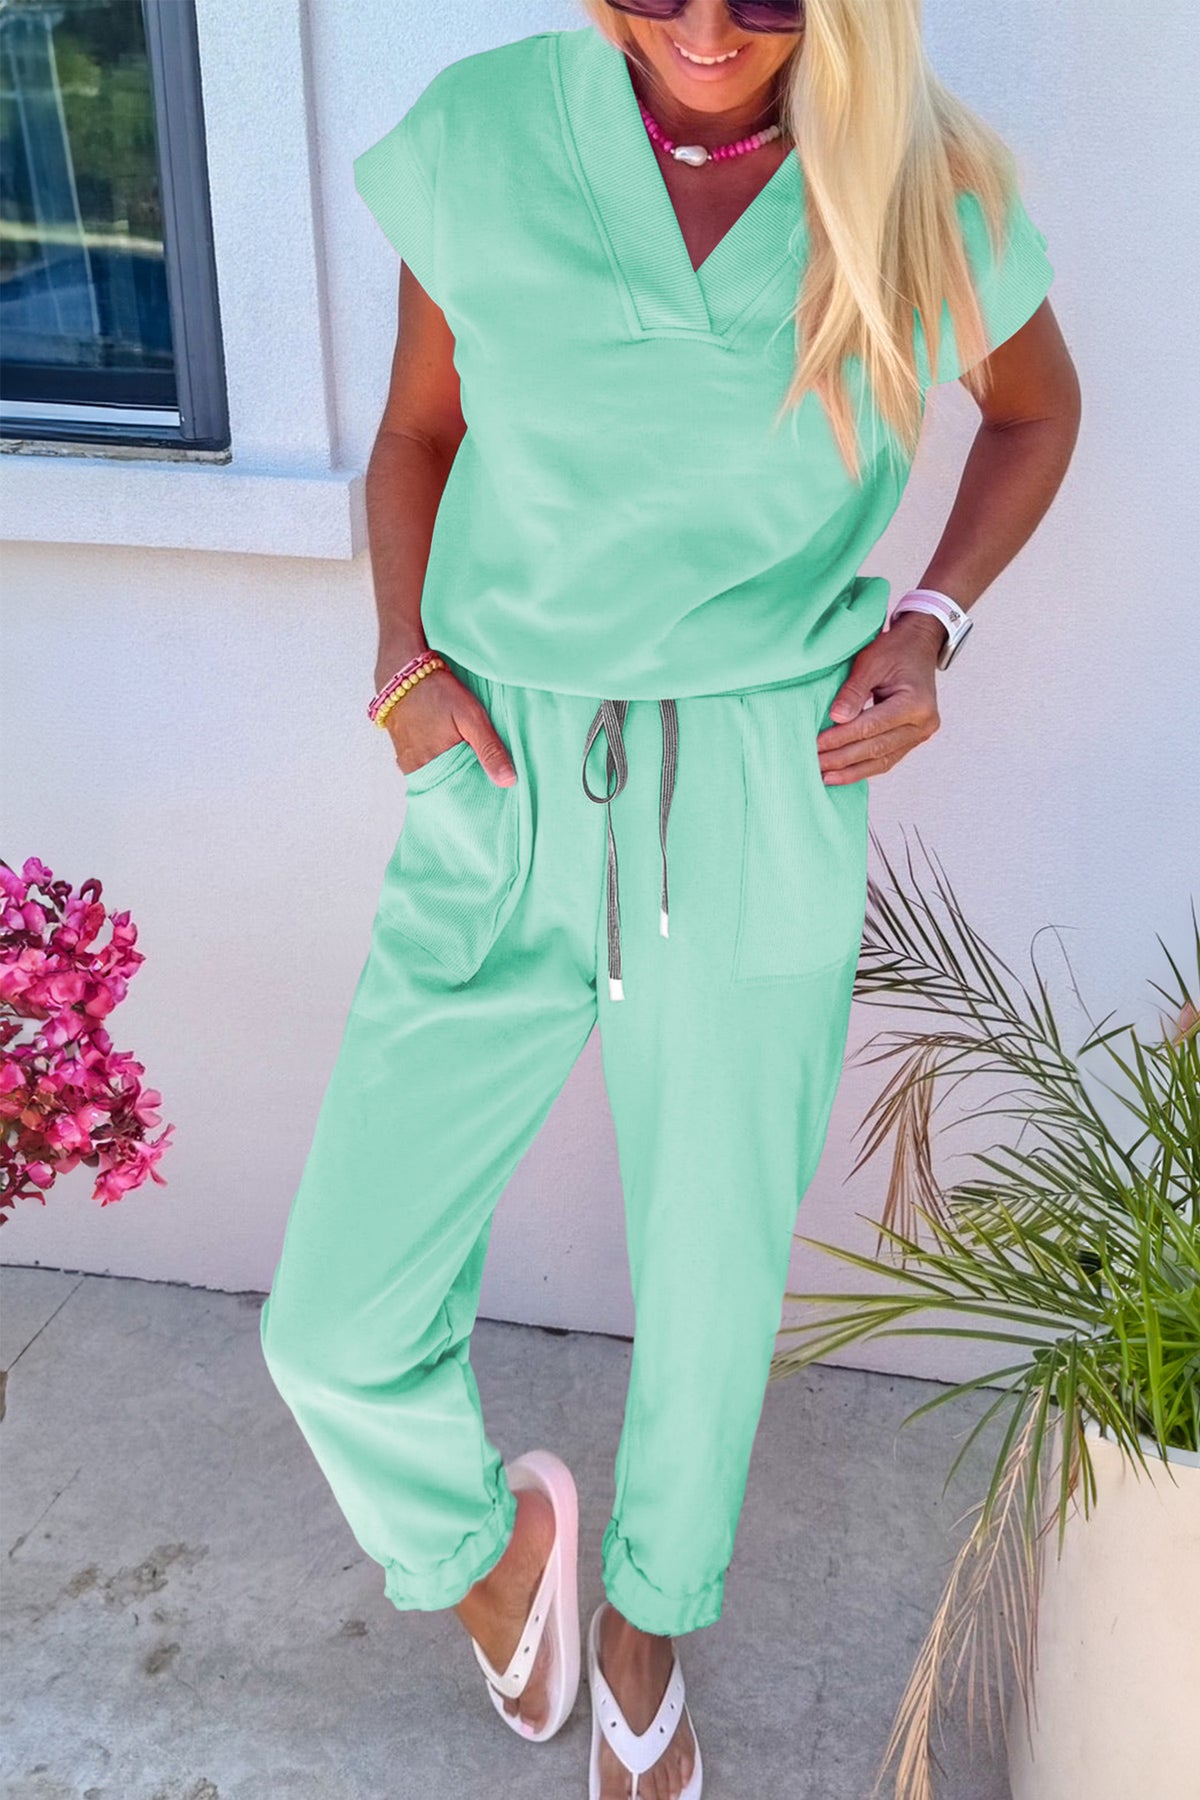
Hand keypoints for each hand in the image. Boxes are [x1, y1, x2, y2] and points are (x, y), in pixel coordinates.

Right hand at [383, 668, 516, 785]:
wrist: (401, 670)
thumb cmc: (436, 691)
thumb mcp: (471, 717)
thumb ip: (489, 749)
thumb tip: (508, 781)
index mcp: (430, 767)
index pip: (458, 796)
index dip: (476, 795)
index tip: (492, 795)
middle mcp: (415, 770)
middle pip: (445, 789)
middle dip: (464, 787)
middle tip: (484, 782)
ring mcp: (406, 761)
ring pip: (435, 779)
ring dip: (451, 775)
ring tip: (469, 767)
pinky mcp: (403, 752)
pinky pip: (424, 768)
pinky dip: (438, 766)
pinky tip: (449, 756)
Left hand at [816, 611, 943, 782]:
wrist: (919, 645)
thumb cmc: (896, 649)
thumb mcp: (871, 661)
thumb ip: (854, 690)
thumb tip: (836, 718)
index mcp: (916, 703)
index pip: (870, 727)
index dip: (840, 738)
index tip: (815, 745)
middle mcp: (923, 724)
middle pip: (875, 748)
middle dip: (841, 759)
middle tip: (813, 764)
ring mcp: (920, 734)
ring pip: (881, 761)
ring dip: (851, 771)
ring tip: (824, 777)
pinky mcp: (912, 740)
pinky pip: (886, 760)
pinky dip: (863, 768)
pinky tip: (842, 774)